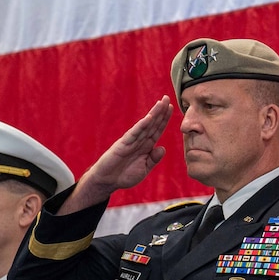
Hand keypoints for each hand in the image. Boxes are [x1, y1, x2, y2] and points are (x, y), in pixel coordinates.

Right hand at [62, 96, 173, 214]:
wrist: (107, 181)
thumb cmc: (124, 175)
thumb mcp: (144, 169)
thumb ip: (153, 159)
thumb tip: (162, 148)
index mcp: (145, 146)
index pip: (156, 130)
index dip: (164, 120)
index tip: (171, 107)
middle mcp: (139, 141)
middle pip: (152, 124)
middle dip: (160, 112)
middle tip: (167, 98)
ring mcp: (131, 141)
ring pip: (145, 126)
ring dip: (153, 114)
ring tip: (161, 103)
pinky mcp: (122, 145)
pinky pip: (134, 134)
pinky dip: (141, 126)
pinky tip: (148, 118)